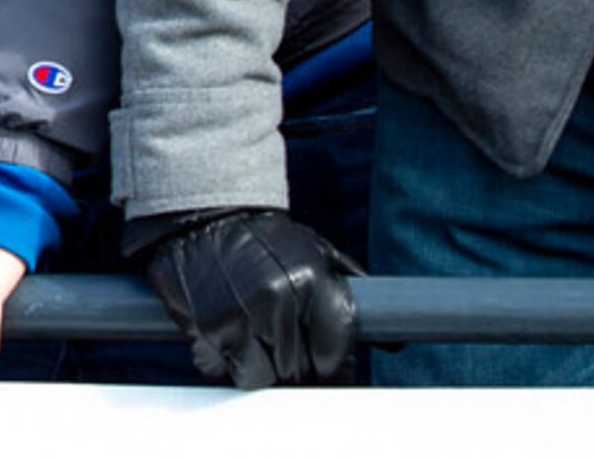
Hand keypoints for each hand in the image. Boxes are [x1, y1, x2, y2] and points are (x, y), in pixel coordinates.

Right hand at [139, 208, 359, 387]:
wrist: (199, 213)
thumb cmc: (261, 236)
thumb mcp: (312, 249)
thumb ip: (349, 290)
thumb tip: (394, 338)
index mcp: (311, 280)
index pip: (333, 354)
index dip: (331, 367)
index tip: (324, 370)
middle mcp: (279, 300)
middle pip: (299, 372)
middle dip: (295, 369)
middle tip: (283, 351)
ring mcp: (240, 316)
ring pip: (261, 379)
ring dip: (259, 368)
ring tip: (253, 340)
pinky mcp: (206, 327)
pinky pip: (220, 369)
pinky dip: (222, 360)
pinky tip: (224, 334)